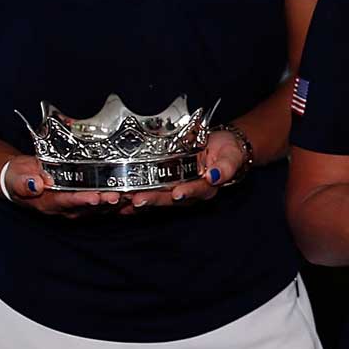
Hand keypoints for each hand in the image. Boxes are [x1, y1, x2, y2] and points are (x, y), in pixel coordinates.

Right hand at [1, 155, 118, 217]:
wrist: (21, 179)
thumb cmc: (19, 177)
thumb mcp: (16, 177)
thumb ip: (23, 182)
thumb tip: (36, 183)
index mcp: (47, 202)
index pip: (66, 201)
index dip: (81, 200)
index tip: (95, 197)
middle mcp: (64, 208)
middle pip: (87, 207)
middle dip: (104, 202)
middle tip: (120, 196)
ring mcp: (74, 206)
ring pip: (97, 207)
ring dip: (113, 203)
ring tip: (129, 195)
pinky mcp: (83, 202)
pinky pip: (101, 204)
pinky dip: (115, 202)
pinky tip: (129, 196)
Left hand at [116, 129, 248, 212]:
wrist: (219, 147)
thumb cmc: (227, 151)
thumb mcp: (231, 155)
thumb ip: (225, 166)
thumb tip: (214, 176)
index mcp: (205, 187)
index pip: (195, 191)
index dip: (186, 192)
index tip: (177, 193)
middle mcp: (186, 192)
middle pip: (168, 198)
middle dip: (151, 199)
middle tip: (137, 199)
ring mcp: (172, 189)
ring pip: (153, 197)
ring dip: (136, 200)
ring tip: (120, 200)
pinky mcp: (160, 184)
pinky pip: (145, 192)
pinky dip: (130, 199)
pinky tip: (116, 201)